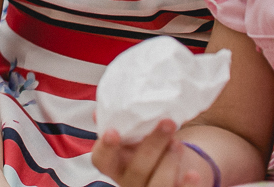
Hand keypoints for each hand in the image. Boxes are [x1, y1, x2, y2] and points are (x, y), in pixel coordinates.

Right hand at [91, 122, 210, 186]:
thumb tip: (98, 113)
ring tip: (178, 143)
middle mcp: (128, 181)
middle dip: (153, 145)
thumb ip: (120, 126)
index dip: (106, 147)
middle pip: (137, 169)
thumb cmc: (143, 147)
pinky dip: (186, 184)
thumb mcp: (130, 137)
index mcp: (113, 165)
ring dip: (169, 162)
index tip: (113, 131)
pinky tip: (193, 174)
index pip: (101, 160)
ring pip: (157, 183)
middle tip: (168, 123)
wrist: (166, 164)